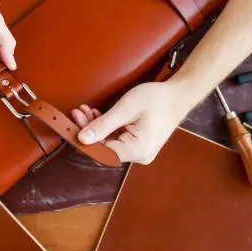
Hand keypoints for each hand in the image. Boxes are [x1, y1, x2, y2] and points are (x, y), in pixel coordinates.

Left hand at [71, 82, 191, 164]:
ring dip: (96, 126)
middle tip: (77, 112)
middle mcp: (138, 155)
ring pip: (109, 142)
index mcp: (137, 150)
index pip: (102, 151)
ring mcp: (139, 151)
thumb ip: (103, 124)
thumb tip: (82, 138)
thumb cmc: (157, 99)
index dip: (84, 140)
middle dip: (89, 130)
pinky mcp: (138, 144)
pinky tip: (96, 114)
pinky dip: (106, 127)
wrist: (179, 95)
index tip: (71, 125)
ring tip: (84, 110)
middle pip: (104, 147)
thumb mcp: (126, 108)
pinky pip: (117, 138)